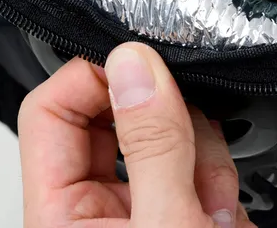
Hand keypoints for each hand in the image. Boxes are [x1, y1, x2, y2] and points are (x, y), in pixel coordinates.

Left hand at [18, 42, 254, 227]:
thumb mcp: (167, 226)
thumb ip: (152, 145)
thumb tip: (136, 66)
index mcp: (63, 216)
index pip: (50, 111)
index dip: (93, 76)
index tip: (141, 65)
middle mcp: (99, 210)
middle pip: (122, 116)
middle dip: (171, 127)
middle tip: (190, 144)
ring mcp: (146, 210)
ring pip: (172, 136)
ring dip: (206, 165)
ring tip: (215, 213)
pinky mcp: (185, 213)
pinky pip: (204, 165)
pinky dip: (223, 185)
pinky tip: (226, 221)